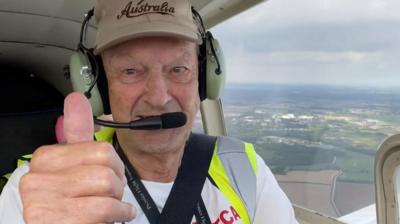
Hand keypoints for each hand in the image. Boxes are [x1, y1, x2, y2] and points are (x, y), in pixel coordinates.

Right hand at [20, 92, 135, 223]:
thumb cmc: (73, 203)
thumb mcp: (76, 166)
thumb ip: (77, 133)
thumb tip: (75, 98)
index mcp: (45, 158)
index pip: (101, 149)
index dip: (114, 167)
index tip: (108, 176)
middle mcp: (37, 178)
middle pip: (106, 166)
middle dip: (117, 185)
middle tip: (107, 195)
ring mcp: (42, 201)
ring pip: (107, 185)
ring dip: (117, 201)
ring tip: (107, 207)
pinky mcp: (54, 221)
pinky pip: (105, 208)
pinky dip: (119, 214)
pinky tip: (115, 217)